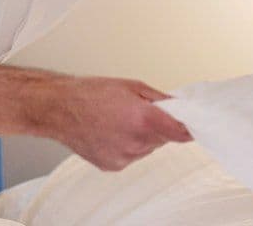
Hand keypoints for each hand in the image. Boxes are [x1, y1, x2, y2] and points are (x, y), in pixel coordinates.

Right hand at [43, 76, 193, 170]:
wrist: (59, 108)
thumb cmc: (90, 94)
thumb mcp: (133, 86)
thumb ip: (160, 99)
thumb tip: (178, 105)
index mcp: (144, 120)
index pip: (181, 133)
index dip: (189, 128)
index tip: (192, 125)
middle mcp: (135, 142)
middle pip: (163, 139)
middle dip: (158, 126)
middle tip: (141, 112)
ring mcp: (124, 156)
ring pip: (147, 148)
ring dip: (142, 137)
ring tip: (120, 121)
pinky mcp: (113, 165)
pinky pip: (131, 156)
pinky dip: (127, 146)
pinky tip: (112, 132)